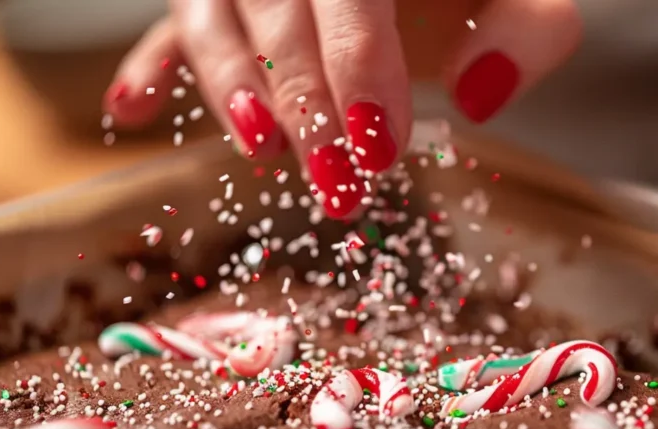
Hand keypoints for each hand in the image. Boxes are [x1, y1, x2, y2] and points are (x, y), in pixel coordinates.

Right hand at [103, 0, 581, 218]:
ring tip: (260, 149)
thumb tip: (481, 93)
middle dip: (303, 102)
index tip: (380, 149)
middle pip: (274, 7)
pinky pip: (172, 25)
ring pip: (209, 11)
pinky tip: (131, 110)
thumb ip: (527, 30)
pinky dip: (150, 66)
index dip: (359, 69)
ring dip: (227, 83)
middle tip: (335, 183)